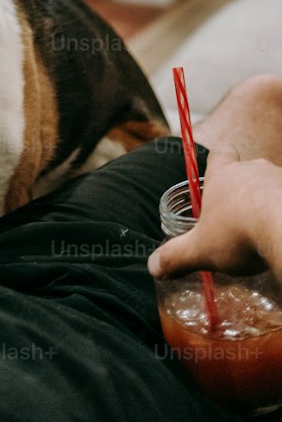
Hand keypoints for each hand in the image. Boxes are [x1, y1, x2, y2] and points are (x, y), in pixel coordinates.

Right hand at [148, 151, 281, 279]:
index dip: (219, 164)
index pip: (220, 154)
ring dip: (267, 203)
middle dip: (243, 191)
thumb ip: (176, 257)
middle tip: (240, 219)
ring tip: (265, 231)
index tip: (218, 182)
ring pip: (271, 186)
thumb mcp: (201, 251)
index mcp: (223, 175)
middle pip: (246, 171)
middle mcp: (251, 169)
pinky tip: (281, 233)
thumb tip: (153, 267)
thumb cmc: (239, 234)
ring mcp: (278, 178)